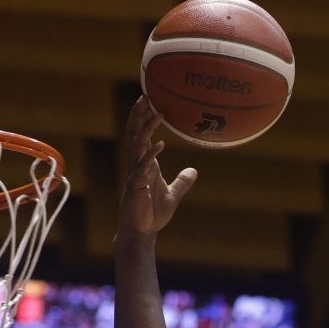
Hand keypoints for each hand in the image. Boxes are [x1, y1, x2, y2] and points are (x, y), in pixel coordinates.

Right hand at [118, 98, 197, 241]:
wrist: (142, 232)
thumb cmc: (152, 215)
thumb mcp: (173, 194)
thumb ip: (182, 182)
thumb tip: (194, 171)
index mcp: (144, 164)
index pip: (140, 135)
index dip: (143, 118)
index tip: (149, 100)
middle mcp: (137, 164)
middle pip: (134, 133)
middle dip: (139, 114)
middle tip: (146, 95)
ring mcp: (135, 173)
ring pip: (137, 144)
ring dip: (147, 127)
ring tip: (158, 112)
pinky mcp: (136, 185)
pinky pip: (143, 166)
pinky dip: (151, 154)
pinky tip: (161, 144)